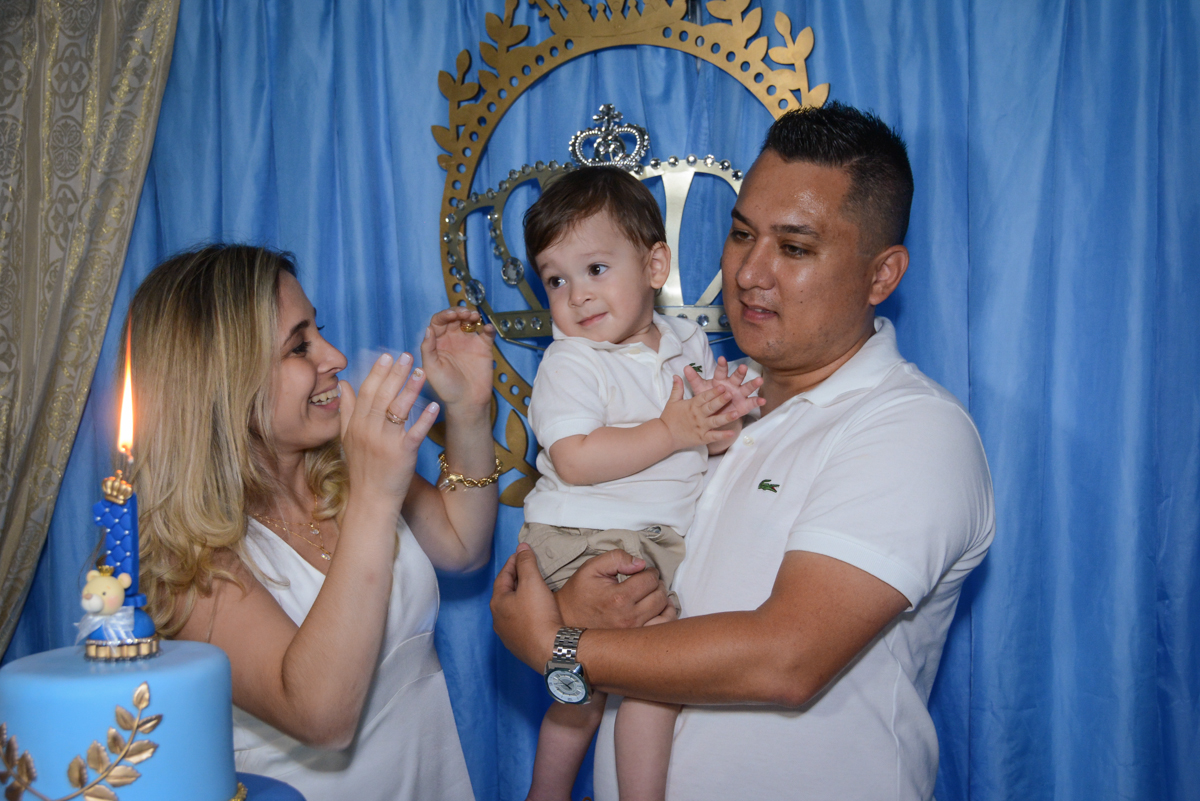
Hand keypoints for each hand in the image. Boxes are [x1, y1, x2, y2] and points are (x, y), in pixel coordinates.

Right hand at [339, 352, 439, 502]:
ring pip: (397, 410)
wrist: (370, 500)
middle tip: (407, 356)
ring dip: (410, 389)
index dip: (377, 373)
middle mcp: (368, 431)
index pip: (366, 392)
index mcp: (356, 425)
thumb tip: (343, 385)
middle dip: (395, 374)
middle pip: (382, 396)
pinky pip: (415, 432)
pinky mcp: (402, 455)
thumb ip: (346, 411)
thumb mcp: (347, 439)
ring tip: (422, 372)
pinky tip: (434, 405)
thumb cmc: (362, 469)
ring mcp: (385, 443)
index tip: (388, 356)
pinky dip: (424, 418)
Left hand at [420, 308, 495, 412]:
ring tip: (474, 317)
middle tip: (465, 314)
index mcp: (438, 342)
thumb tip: (428, 328)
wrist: (467, 402)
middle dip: (459, 312)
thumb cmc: (446, 388)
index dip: (444, 315)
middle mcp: (452, 339)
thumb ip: (428, 348)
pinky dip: (488, 327)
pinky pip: (486, 333)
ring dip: (471, 315)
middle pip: (454, 318)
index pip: (439, 322)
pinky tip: (486, 328)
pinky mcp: (483, 347)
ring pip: (469, 321)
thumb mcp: (432, 368)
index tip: (452, 316)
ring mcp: (468, 342)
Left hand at [491, 544, 563, 669]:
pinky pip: (520, 624)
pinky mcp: (520, 646)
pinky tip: (535, 613)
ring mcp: (508, 636)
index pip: (503, 576)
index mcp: (498, 603)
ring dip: (520, 598)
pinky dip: (526, 614)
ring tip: (532, 590)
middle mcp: (498, 620)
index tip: (522, 554)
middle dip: (516, 580)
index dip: (513, 563)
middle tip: (527, 570)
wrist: (550, 650)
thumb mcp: (532, 582)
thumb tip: (522, 547)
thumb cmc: (539, 615)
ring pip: (512, 610)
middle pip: (506, 594)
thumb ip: (526, 562)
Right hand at [555, 550, 669, 628]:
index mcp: (618, 598)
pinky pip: (662, 629)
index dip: (649, 572)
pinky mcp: (635, 641)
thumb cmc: (580, 593)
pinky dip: (665, 617)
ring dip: (663, 601)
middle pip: (660, 596)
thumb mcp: (592, 567)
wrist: (566, 620)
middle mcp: (628, 618)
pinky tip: (657, 610)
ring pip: (665, 613)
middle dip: (657, 585)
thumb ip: (617, 558)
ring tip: (652, 596)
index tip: (642, 572)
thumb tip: (640, 563)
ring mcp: (633, 632)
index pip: (650, 580)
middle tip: (647, 583)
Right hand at [658, 377, 740, 450]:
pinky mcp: (702, 438)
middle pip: (711, 407)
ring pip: (715, 421)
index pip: (704, 397)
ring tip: (736, 413)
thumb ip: (677, 388)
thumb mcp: (672, 401)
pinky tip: (732, 433)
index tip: (722, 386)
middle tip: (731, 394)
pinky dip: (722, 435)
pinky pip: (714, 436)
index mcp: (692, 405)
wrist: (664, 436)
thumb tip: (676, 375)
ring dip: (726, 417)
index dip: (713, 392)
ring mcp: (701, 427)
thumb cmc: (669, 418)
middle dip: (721, 401)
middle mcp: (698, 416)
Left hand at [684, 357, 763, 419]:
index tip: (721, 359)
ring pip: (747, 387)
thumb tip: (685, 367)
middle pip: (737, 377)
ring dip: (753, 384)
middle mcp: (732, 385)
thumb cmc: (708, 398)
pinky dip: (758, 401)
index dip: (722, 365)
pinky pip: (752, 402)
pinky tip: (763, 401)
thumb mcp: (700, 390)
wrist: (714, 414)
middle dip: (740, 372)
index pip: (721, 371)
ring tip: (759, 380)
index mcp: (720, 380)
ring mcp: (739, 394)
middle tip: (743, 367)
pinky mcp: (745, 405)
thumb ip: (694, 379)